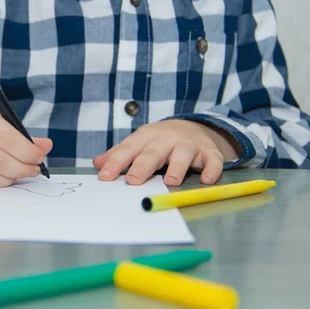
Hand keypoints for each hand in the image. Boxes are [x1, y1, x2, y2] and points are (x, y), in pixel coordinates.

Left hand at [93, 120, 240, 185]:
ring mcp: (188, 144)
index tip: (104, 177)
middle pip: (153, 152)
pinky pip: (212, 160)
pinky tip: (206, 180)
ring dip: (177, 167)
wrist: (194, 126)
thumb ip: (119, 155)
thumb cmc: (160, 141)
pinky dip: (211, 169)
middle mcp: (166, 139)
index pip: (128, 150)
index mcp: (146, 136)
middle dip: (142, 166)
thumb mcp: (139, 143)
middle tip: (133, 181)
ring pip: (182, 154)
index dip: (115, 163)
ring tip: (171, 182)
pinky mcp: (209, 152)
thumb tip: (97, 164)